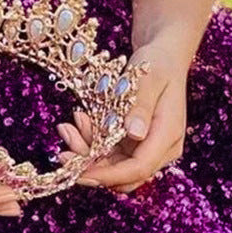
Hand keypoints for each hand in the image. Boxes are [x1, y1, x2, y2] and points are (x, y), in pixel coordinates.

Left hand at [55, 44, 188, 193]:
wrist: (163, 57)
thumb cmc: (158, 64)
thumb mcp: (149, 78)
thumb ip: (141, 105)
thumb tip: (134, 133)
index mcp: (168, 135)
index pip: (139, 167)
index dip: (109, 174)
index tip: (80, 173)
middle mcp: (159, 148)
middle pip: (124, 174)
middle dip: (91, 167)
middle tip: (63, 153)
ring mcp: (146, 146)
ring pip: (113, 165)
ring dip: (87, 152)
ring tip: (67, 127)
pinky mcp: (133, 141)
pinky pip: (109, 150)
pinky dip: (91, 140)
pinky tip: (78, 121)